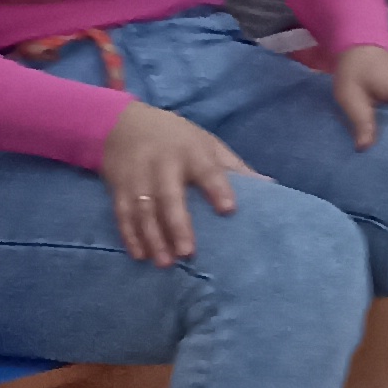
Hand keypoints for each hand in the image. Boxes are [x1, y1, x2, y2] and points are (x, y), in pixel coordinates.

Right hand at [100, 104, 257, 266]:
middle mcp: (162, 165)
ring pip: (143, 210)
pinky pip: (122, 214)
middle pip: (169, 197)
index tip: (229, 210)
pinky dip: (130, 236)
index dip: (217, 189)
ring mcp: (137, 177)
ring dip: (153, 238)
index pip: (207, 171)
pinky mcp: (118, 188)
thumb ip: (235, 167)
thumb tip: (269, 185)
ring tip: (165, 263)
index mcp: (191, 152)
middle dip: (178, 225)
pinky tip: (140, 255)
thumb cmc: (178, 139)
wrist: (124, 125)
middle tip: (188, 253)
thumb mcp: (208, 144)